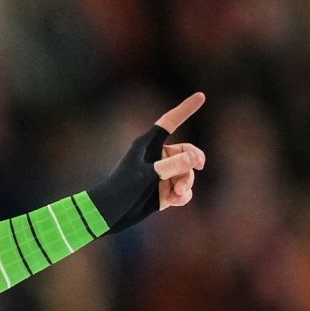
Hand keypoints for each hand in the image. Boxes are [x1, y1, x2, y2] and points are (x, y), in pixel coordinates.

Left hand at [85, 90, 209, 233]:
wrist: (107, 214)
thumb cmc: (121, 190)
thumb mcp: (147, 176)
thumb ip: (172, 166)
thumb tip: (195, 157)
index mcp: (148, 145)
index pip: (170, 122)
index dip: (185, 109)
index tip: (201, 96)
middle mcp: (156, 158)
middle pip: (186, 151)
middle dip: (193, 160)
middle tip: (199, 165)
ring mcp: (160, 176)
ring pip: (186, 173)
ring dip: (187, 182)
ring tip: (179, 192)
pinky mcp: (162, 192)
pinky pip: (182, 190)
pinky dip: (182, 195)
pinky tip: (178, 201)